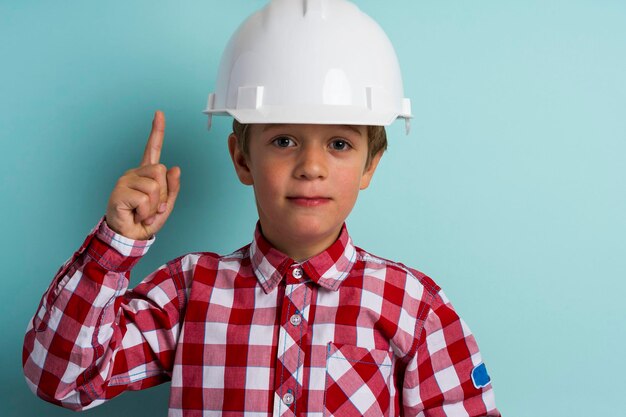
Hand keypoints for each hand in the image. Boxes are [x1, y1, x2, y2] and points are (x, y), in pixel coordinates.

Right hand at [105, 111, 180, 239]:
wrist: (130, 237)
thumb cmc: (146, 220)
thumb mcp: (166, 204)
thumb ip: (173, 187)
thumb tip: (176, 168)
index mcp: (147, 173)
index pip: (152, 148)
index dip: (157, 131)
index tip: (159, 113)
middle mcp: (135, 173)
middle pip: (161, 171)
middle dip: (163, 193)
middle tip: (153, 206)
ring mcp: (125, 181)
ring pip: (154, 186)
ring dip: (155, 204)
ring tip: (144, 211)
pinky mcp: (119, 192)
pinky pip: (145, 199)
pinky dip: (146, 211)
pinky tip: (136, 214)